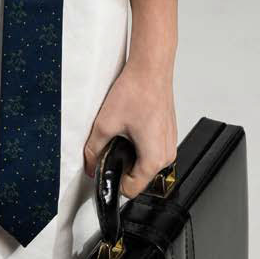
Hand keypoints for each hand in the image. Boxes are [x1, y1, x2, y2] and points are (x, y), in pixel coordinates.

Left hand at [82, 56, 176, 198]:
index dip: (113, 180)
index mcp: (153, 159)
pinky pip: (152, 149)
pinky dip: (140, 143)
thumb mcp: (106, 123)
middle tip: (112, 143)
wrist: (151, 69)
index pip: (131, 189)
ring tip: (123, 131)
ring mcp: (169, 144)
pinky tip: (132, 125)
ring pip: (145, 163)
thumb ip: (94, 150)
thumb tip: (90, 164)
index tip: (104, 167)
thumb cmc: (137, 91)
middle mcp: (166, 155)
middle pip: (139, 177)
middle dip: (122, 164)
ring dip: (131, 153)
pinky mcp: (168, 134)